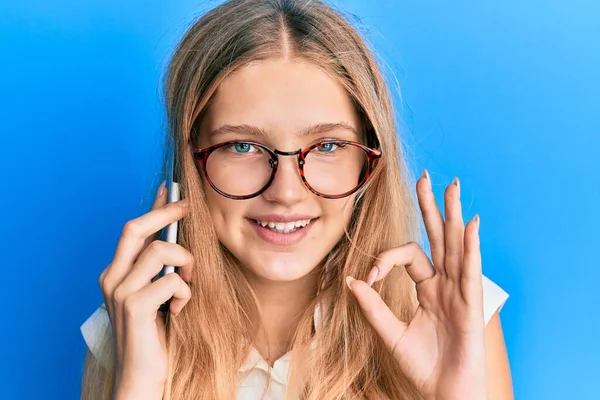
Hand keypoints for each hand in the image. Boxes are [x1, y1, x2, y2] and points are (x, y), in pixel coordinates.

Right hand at [98, 182, 193, 399]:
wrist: (143, 376)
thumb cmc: (155, 334)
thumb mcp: (158, 295)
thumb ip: (162, 268)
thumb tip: (180, 239)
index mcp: (116, 273)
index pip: (134, 229)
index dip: (153, 206)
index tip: (170, 188)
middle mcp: (112, 277)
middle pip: (136, 228)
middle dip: (166, 213)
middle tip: (189, 209)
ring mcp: (120, 291)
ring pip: (161, 250)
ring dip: (186, 264)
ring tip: (187, 284)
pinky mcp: (135, 306)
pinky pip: (172, 280)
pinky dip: (185, 292)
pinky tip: (179, 310)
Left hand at [346, 171, 485, 399]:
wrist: (444, 394)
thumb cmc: (423, 368)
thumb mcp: (391, 334)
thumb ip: (372, 307)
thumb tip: (350, 279)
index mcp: (428, 289)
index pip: (408, 256)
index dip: (385, 259)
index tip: (368, 276)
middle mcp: (446, 284)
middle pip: (439, 237)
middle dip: (432, 207)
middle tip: (426, 177)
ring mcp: (460, 291)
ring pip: (456, 244)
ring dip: (453, 214)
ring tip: (453, 184)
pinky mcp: (470, 304)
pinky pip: (470, 269)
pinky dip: (471, 245)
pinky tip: (470, 222)